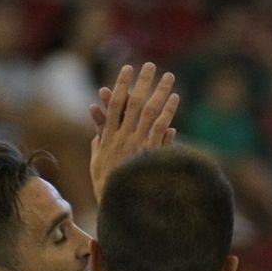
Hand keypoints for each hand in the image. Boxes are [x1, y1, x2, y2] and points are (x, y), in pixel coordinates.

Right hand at [89, 62, 179, 199]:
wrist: (118, 205)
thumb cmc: (106, 187)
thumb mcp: (96, 165)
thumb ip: (98, 146)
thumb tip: (97, 134)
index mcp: (108, 137)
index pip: (114, 105)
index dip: (120, 85)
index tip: (126, 69)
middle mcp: (122, 136)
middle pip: (133, 102)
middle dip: (142, 82)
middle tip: (150, 65)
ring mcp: (136, 143)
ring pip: (149, 111)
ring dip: (159, 91)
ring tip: (169, 76)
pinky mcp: (149, 152)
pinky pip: (160, 127)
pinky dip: (168, 112)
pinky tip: (175, 98)